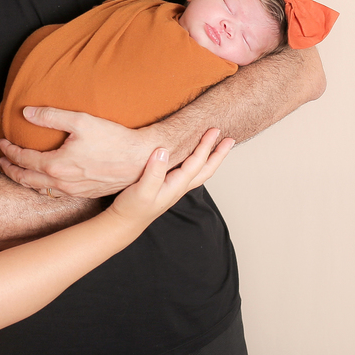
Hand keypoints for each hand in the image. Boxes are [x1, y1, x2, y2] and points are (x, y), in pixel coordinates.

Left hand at [0, 106, 165, 197]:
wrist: (140, 159)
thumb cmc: (113, 139)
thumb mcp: (80, 120)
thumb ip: (51, 116)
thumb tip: (27, 113)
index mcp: (56, 165)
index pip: (23, 159)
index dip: (8, 150)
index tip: (0, 142)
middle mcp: (62, 183)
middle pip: (25, 179)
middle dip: (9, 169)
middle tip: (0, 160)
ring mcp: (73, 191)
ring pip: (39, 189)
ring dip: (24, 180)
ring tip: (16, 171)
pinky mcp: (84, 194)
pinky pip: (55, 193)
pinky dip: (41, 187)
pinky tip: (43, 180)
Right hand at [109, 128, 233, 225]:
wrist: (124, 223)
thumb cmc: (132, 209)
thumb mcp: (141, 190)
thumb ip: (154, 171)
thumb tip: (163, 150)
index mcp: (176, 185)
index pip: (197, 162)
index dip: (206, 145)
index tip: (214, 130)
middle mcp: (179, 187)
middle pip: (206, 169)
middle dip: (219, 154)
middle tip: (229, 139)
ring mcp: (174, 188)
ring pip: (199, 172)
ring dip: (210, 159)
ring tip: (217, 147)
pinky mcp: (167, 188)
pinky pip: (189, 173)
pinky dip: (197, 163)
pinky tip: (193, 158)